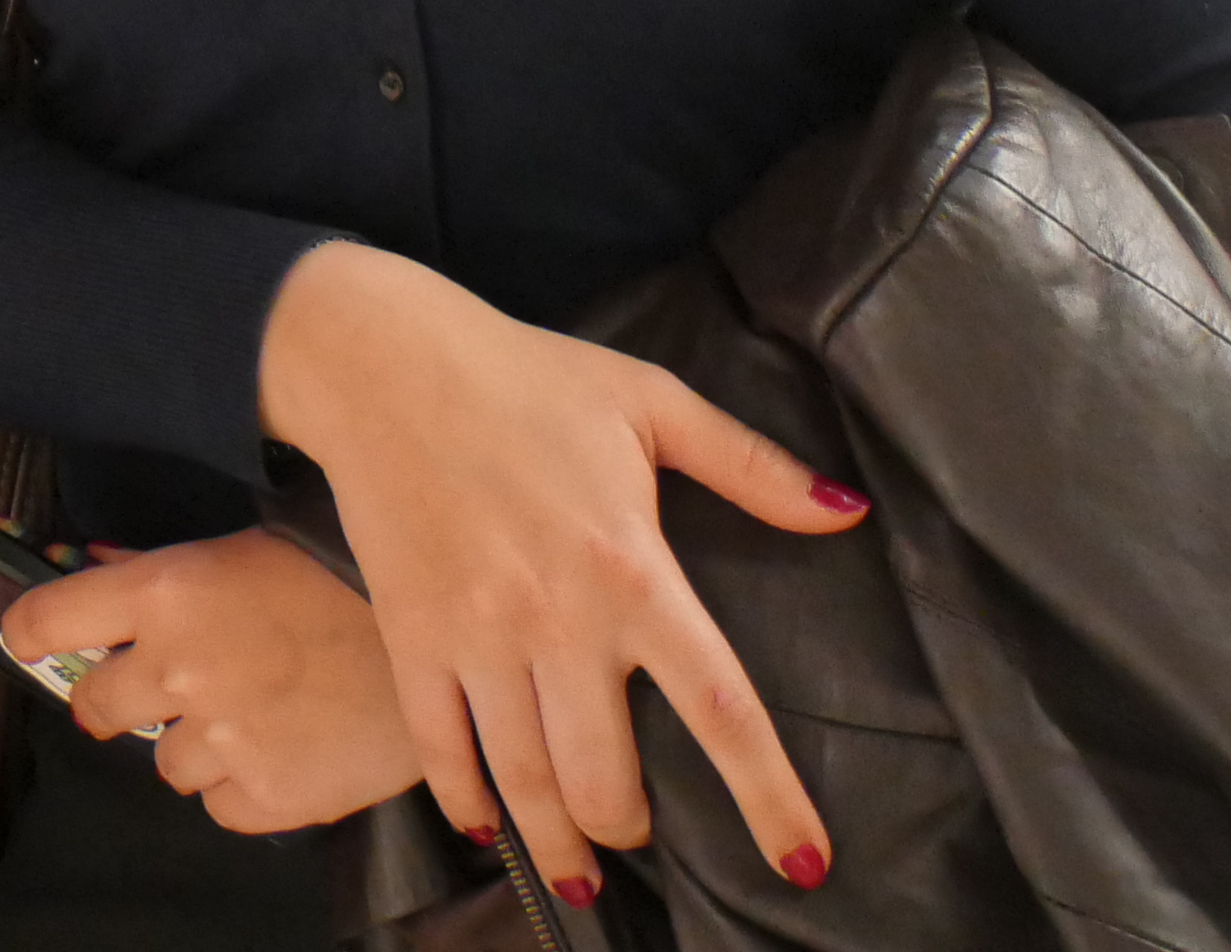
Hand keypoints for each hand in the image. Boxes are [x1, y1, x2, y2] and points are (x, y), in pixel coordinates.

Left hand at [0, 528, 427, 835]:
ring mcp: (222, 738)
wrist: (442, 647)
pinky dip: (242, 784)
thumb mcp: (240, 549)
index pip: (46, 621)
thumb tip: (91, 567)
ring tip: (254, 709)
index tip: (34, 640)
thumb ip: (159, 572)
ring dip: (194, 741)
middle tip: (169, 683)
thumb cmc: (342, 578)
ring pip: (163, 763)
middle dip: (120, 696)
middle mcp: (180, 667)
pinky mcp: (267, 798)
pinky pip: (219, 805)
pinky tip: (283, 744)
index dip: (34, 632)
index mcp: (166, 592)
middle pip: (93, 707)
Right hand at [254, 242, 852, 901]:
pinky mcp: (412, 634)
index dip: (767, 797)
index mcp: (633, 569)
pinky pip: (440, 747)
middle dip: (629, 828)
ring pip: (526, 781)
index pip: (720, 710)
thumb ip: (751, 466)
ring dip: (557, 842)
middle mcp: (559, 619)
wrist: (383, 360)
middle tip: (637, 831)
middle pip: (608, 778)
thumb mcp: (650, 400)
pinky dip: (465, 802)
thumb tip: (848, 510)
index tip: (801, 862)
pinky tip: (487, 828)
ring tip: (577, 870)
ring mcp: (478, 634)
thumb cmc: (525, 376)